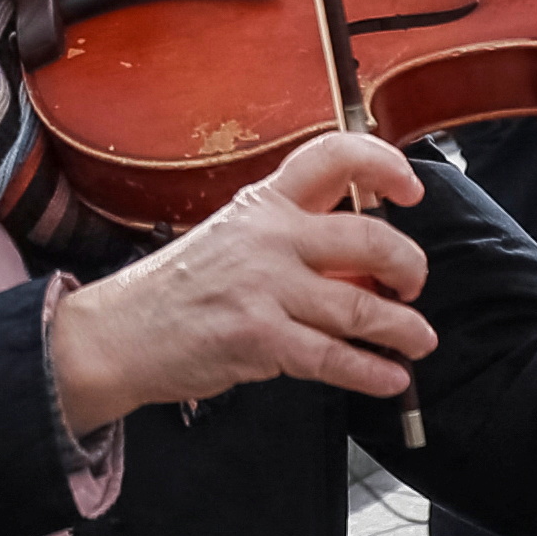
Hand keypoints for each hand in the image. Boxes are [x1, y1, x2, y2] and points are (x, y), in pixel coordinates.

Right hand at [45, 127, 435, 426]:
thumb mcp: (233, 240)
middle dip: (409, 266)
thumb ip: (294, 243)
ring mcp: (265, 288)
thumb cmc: (178, 290)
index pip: (333, 157)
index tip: (411, 191)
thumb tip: (363, 269)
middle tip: (412, 286)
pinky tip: (389, 378)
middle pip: (369, 238)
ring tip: (418, 340)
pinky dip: (373, 372)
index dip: (385, 166)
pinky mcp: (260, 338)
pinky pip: (334, 358)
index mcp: (263, 204)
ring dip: (404, 329)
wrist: (118, 334)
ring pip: (362, 307)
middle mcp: (269, 237)